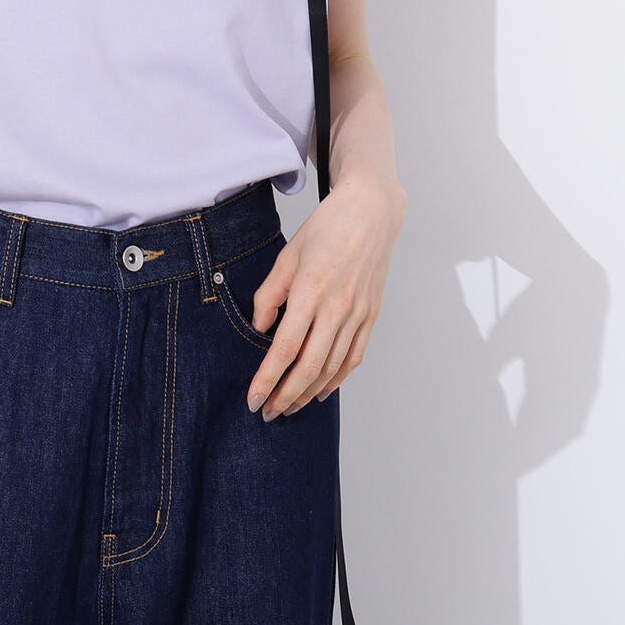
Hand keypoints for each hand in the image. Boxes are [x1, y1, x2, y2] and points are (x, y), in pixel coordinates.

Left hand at [246, 178, 405, 418]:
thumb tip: (259, 329)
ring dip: (308, 392)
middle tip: (268, 412)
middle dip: (285, 395)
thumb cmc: (327, 228)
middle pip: (309, 366)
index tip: (253, 399)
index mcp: (311, 290)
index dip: (268, 378)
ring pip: (332, 367)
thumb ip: (270, 294)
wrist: (371, 212)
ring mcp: (358, 314)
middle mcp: (337, 307)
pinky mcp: (371, 315)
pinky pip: (353, 357)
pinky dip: (336, 379)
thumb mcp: (288, 254)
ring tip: (289, 406)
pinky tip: (320, 389)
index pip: (285, 348)